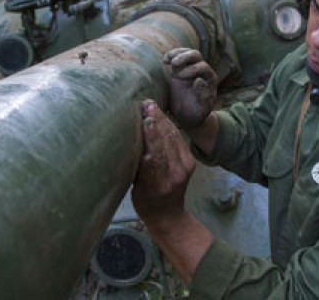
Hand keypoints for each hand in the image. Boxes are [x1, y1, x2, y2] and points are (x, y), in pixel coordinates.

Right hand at [132, 100, 195, 222]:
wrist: (169, 215)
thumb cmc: (145, 202)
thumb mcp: (135, 188)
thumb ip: (136, 166)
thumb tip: (127, 139)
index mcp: (157, 185)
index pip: (154, 154)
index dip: (149, 134)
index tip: (142, 117)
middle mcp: (174, 175)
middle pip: (165, 142)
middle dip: (156, 121)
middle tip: (145, 104)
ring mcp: (185, 168)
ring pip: (173, 138)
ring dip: (163, 120)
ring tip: (151, 106)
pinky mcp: (191, 163)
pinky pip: (179, 140)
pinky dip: (169, 126)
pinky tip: (161, 116)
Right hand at [163, 48, 216, 128]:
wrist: (188, 116)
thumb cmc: (197, 113)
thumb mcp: (202, 108)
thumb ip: (203, 96)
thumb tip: (199, 80)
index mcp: (210, 79)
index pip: (203, 66)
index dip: (192, 69)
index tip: (181, 76)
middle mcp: (202, 71)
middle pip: (196, 55)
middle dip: (185, 57)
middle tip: (174, 64)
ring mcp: (190, 69)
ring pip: (187, 53)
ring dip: (178, 53)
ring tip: (168, 60)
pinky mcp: (180, 70)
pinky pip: (178, 57)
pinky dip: (171, 55)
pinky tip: (165, 61)